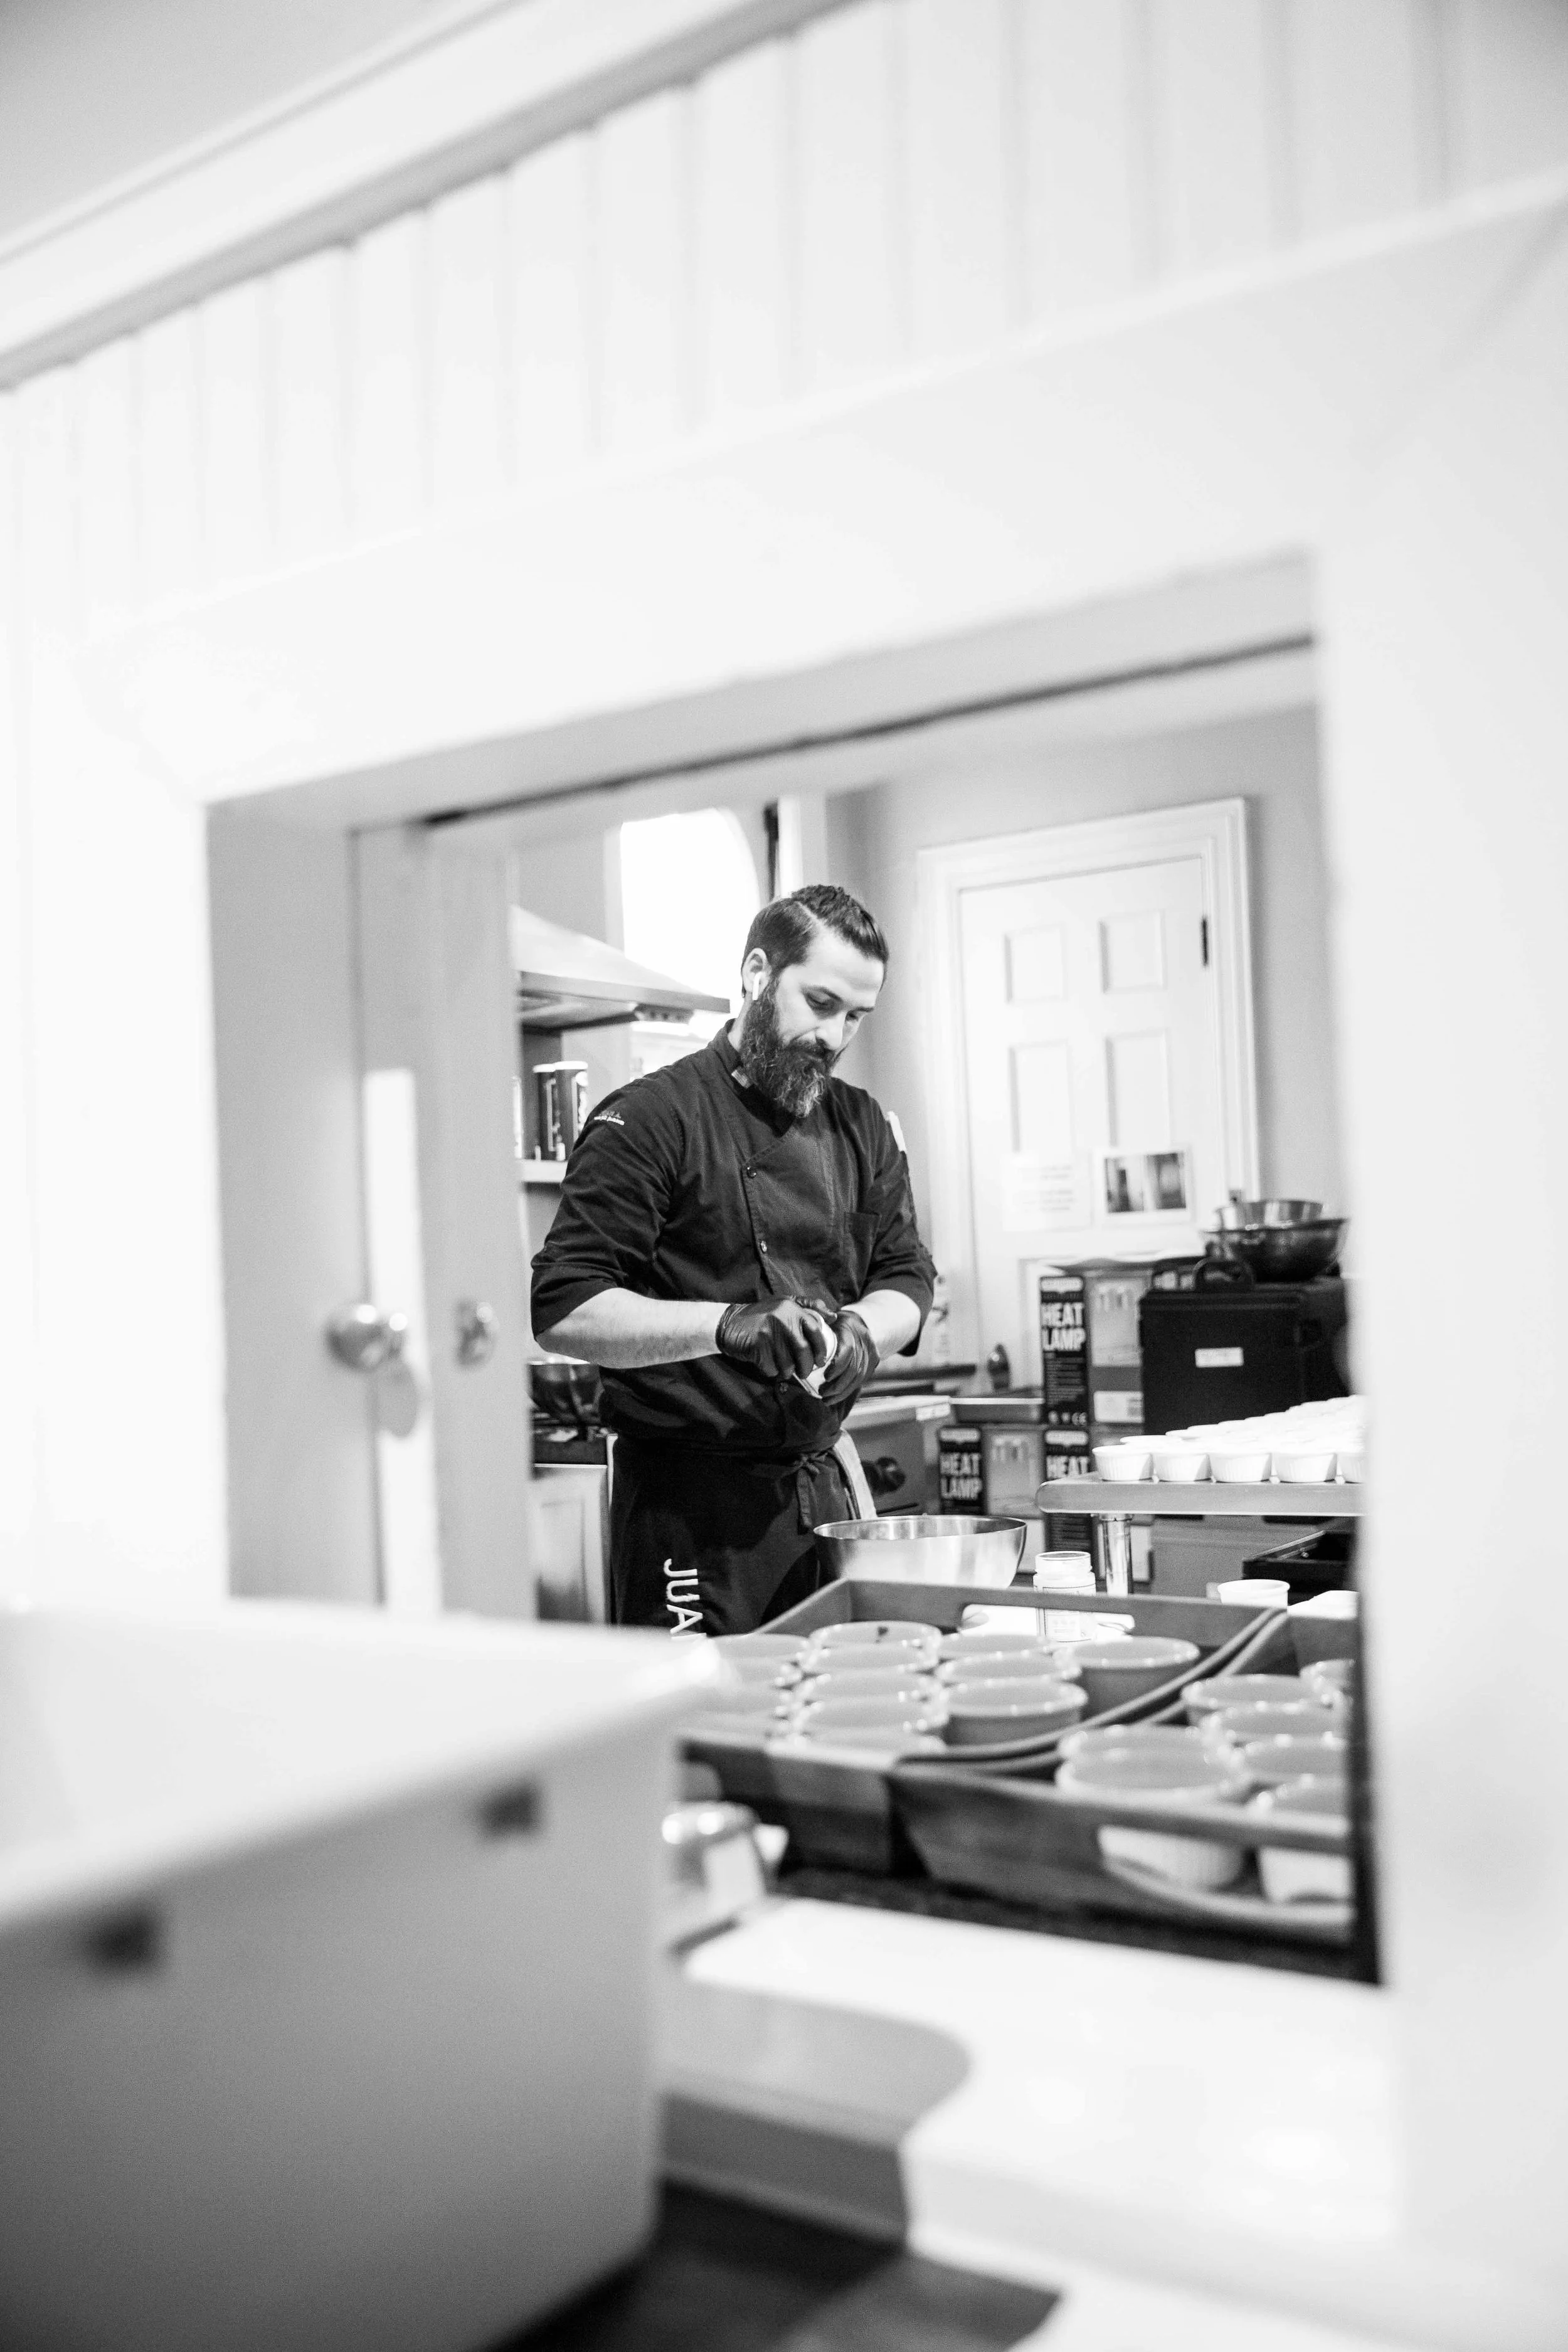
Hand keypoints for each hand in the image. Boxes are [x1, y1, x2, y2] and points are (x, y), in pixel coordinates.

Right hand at [716, 1296, 835, 1381]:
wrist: (729, 1323)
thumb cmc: (762, 1315)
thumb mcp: (785, 1303)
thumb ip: (809, 1307)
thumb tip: (833, 1317)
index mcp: (792, 1308)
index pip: (816, 1331)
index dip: (821, 1349)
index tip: (821, 1360)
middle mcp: (782, 1319)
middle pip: (804, 1352)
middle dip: (806, 1367)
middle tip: (804, 1372)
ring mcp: (769, 1333)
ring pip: (788, 1363)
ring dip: (788, 1371)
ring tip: (785, 1369)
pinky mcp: (757, 1346)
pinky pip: (772, 1368)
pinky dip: (772, 1372)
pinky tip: (768, 1365)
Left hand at [818, 1308, 878, 1409]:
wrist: (859, 1321)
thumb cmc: (834, 1322)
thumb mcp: (825, 1321)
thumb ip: (816, 1329)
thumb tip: (802, 1345)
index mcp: (850, 1330)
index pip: (848, 1350)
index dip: (837, 1366)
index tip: (825, 1377)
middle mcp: (864, 1342)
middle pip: (854, 1369)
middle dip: (837, 1385)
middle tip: (821, 1393)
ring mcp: (871, 1353)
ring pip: (859, 1377)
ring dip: (842, 1392)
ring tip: (826, 1399)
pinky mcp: (874, 1362)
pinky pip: (862, 1379)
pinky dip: (848, 1390)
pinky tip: (836, 1397)